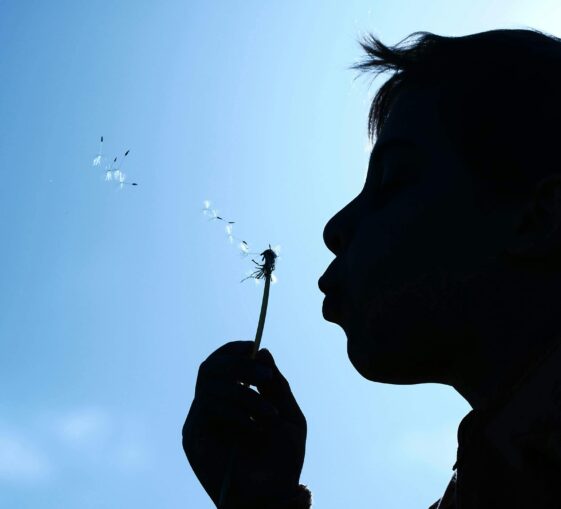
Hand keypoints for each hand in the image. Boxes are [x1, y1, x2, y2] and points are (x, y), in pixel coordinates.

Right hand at [182, 341, 306, 507]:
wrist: (272, 497)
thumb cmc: (282, 461)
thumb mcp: (288, 416)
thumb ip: (277, 386)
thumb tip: (263, 351)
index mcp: (231, 399)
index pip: (221, 363)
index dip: (233, 350)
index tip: (253, 346)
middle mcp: (211, 406)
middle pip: (211, 367)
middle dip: (241, 367)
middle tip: (265, 378)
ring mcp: (200, 421)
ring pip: (210, 386)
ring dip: (245, 396)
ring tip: (269, 416)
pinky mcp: (193, 437)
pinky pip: (207, 408)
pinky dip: (235, 413)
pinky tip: (253, 428)